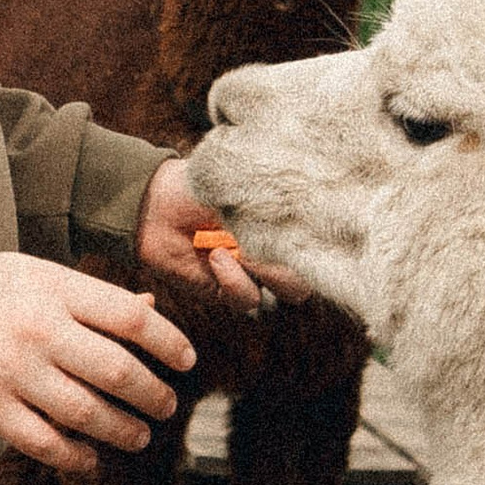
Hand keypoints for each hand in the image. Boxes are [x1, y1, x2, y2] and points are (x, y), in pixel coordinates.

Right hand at [0, 250, 196, 479]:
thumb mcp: (43, 275)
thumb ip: (95, 298)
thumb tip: (152, 314)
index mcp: (57, 290)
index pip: (130, 319)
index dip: (169, 343)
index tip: (187, 360)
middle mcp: (38, 331)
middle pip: (116, 371)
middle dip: (153, 395)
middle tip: (168, 405)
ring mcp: (13, 372)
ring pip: (86, 414)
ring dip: (124, 430)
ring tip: (141, 435)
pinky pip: (44, 443)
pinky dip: (76, 457)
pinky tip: (93, 458)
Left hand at [134, 157, 310, 307]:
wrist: (155, 202)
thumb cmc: (203, 184)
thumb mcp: (246, 185)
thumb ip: (280, 202)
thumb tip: (310, 219)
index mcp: (287, 222)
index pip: (325, 243)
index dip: (328, 245)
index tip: (316, 232)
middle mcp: (277, 250)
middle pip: (313, 274)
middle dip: (298, 263)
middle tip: (273, 244)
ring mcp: (255, 273)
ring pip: (287, 293)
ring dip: (267, 272)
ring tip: (236, 248)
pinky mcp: (228, 292)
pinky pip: (248, 300)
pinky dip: (234, 281)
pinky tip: (214, 256)